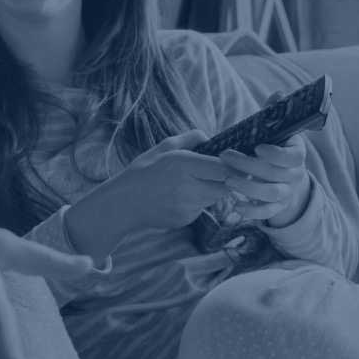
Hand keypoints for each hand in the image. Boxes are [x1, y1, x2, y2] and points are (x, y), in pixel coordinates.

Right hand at [78, 130, 234, 235]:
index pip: (222, 168)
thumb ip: (191, 138)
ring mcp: (187, 206)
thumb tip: (212, 139)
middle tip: (219, 172)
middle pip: (226, 186)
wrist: (123, 203)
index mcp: (181, 165)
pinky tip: (180, 197)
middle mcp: (186, 187)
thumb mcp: (163, 147)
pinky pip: (203, 208)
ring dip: (213, 189)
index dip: (234, 165)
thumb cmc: (143, 171)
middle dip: (227, 179)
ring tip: (193, 183)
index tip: (235, 161)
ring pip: (216, 198)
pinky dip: (198, 201)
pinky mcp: (186, 219)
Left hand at [219, 94, 311, 226]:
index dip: (276, 153)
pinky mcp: (278, 207)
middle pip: (275, 173)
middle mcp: (296, 174)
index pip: (292, 155)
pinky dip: (252, 212)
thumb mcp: (274, 132)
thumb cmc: (272, 149)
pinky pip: (267, 213)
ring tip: (227, 181)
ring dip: (249, 188)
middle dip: (249, 165)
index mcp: (296, 153)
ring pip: (271, 193)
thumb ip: (273, 115)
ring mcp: (288, 192)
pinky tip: (235, 207)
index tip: (257, 148)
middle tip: (225, 157)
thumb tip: (277, 93)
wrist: (283, 178)